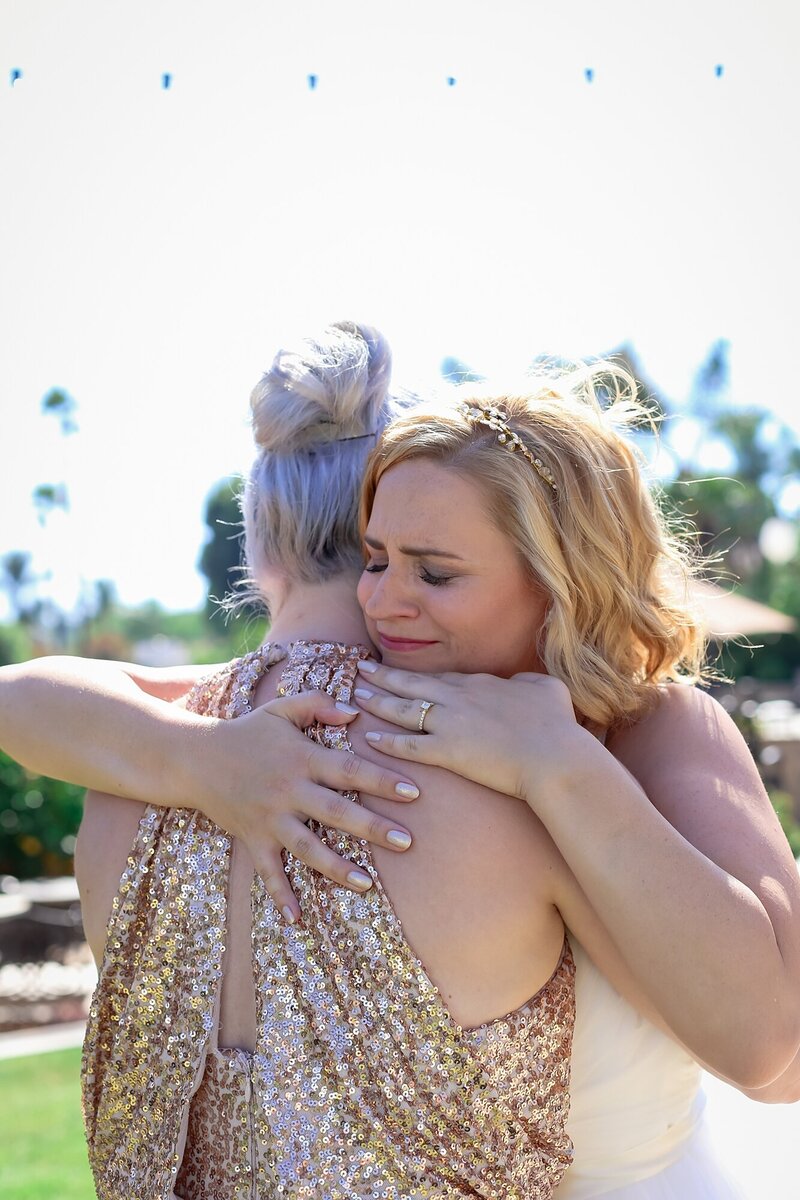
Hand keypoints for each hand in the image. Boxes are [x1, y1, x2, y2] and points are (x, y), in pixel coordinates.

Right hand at [193, 690, 419, 924]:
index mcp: (301, 758)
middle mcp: (288, 791)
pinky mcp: (253, 839)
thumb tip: (355, 711)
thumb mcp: (281, 709)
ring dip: (336, 867)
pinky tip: (297, 919)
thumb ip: (319, 704)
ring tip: (367, 884)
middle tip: (406, 841)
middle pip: (335, 812)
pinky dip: (280, 895)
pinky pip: (268, 871)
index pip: (349, 770)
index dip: (381, 780)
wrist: (195, 758)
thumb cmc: (247, 732)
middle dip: (372, 828)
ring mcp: (270, 818)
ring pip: (307, 847)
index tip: (414, 792)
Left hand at [352, 660, 581, 802]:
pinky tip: (368, 738)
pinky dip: (387, 741)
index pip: (442, 676)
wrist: (554, 756)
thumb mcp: (547, 690)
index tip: (404, 670)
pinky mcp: (447, 751)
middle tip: (361, 668)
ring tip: (357, 696)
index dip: (420, 673)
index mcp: (482, 683)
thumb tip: (522, 683)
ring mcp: (450, 723)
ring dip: (378, 702)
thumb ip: (528, 683)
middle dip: (384, 675)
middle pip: (413, 682)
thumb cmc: (557, 726)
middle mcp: (459, 698)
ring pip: (404, 709)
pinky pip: (408, 744)